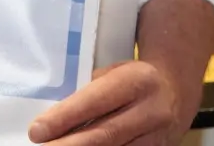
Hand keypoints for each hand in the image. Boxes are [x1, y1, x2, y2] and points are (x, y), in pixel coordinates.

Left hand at [28, 61, 182, 145]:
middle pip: (104, 135)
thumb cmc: (134, 80)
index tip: (37, 131)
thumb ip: (89, 93)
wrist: (176, 92)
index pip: (96, 101)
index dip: (65, 117)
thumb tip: (53, 120)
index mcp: (137, 81)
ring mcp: (157, 138)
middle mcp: (151, 110)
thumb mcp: (115, 74)